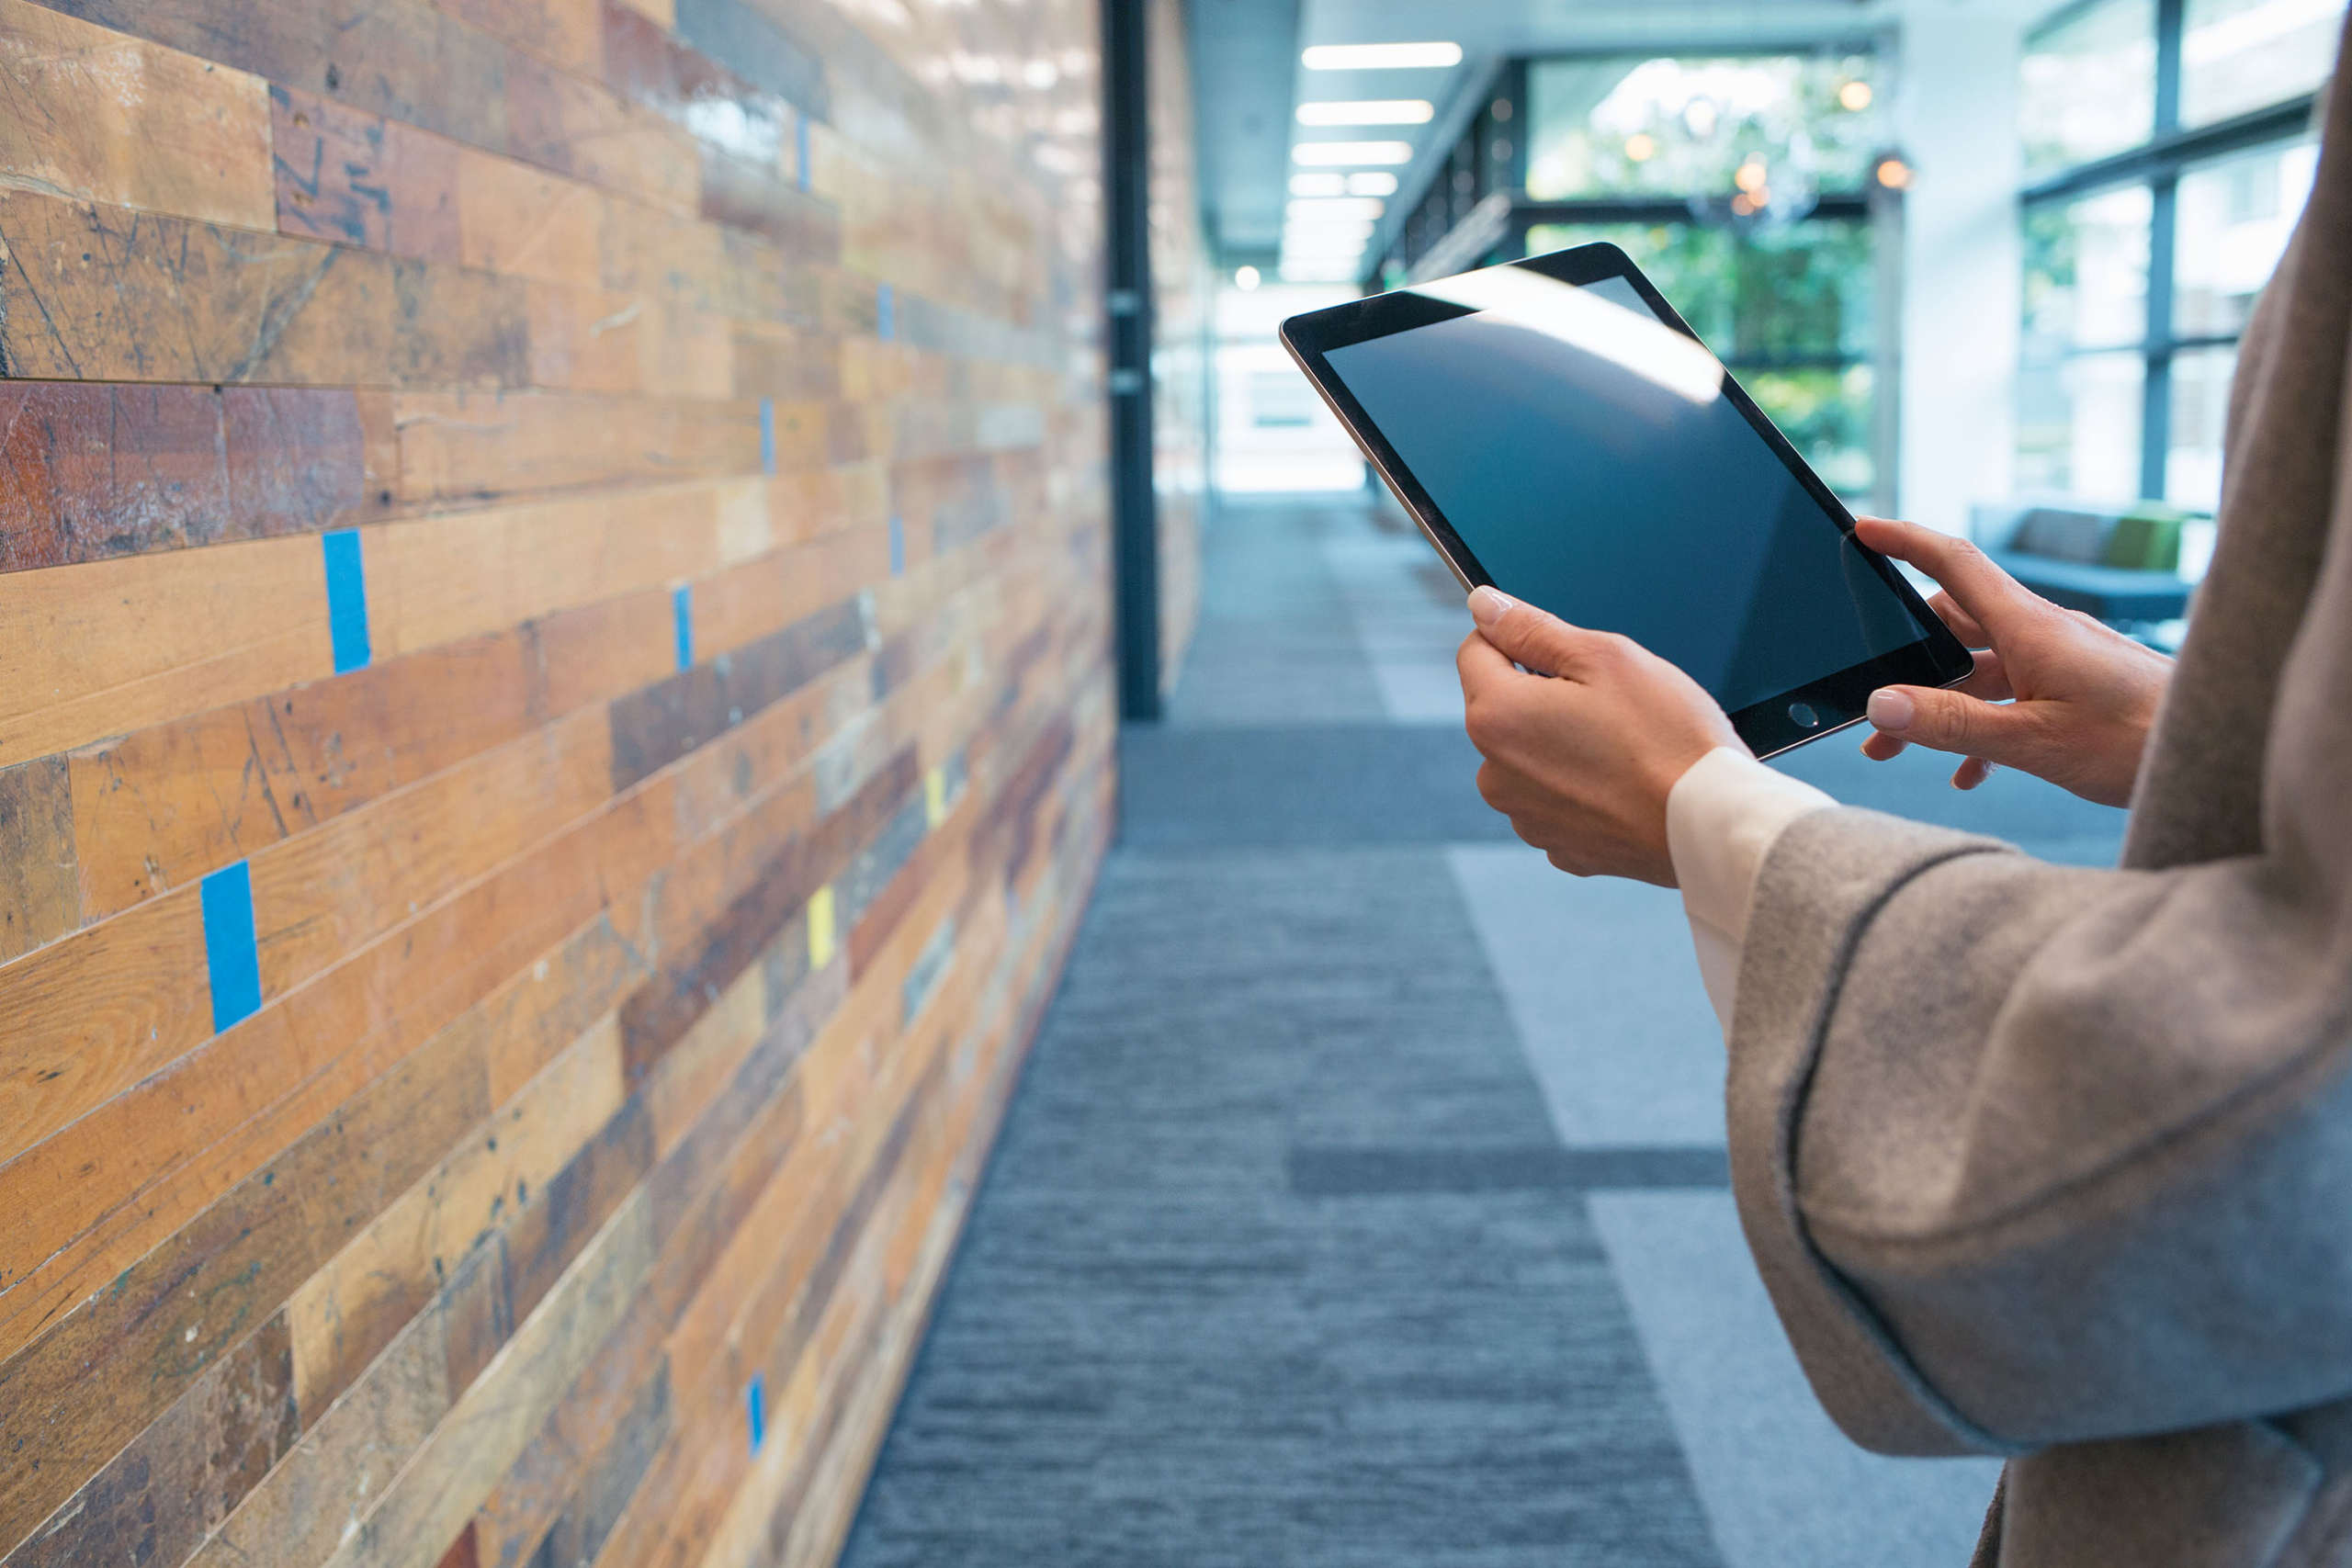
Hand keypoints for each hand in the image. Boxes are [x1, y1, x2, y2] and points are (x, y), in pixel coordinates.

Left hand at [1457, 586, 1742, 885]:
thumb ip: (1531, 628)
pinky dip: (1583, 787)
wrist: (1713, 822)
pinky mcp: (1559, 847)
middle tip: (1607, 702)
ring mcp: (1525, 817)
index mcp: (1496, 718)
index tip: (1560, 650)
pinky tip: (1624, 784)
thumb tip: (1483, 606)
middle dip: (1543, 694)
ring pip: (1530, 757)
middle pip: (1503, 708)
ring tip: (1621, 746)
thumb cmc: (1668, 737)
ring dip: (1562, 743)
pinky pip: (1558, 800)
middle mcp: (1494, 774)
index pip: (1475, 652)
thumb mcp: (1603, 657)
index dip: (1517, 638)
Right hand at [1853, 517, 2173, 806]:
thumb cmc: (2140, 741)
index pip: (1954, 564)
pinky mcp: (2076, 686)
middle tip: (1865, 688)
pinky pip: (2011, 695)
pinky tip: (1967, 772)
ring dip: (1937, 701)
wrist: (2219, 750)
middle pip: (1956, 621)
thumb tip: (1881, 706)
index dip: (1905, 542)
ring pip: (1979, 667)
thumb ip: (1953, 723)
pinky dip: (1979, 726)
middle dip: (1905, 653)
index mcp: (2030, 627)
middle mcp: (2042, 632)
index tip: (1862, 529)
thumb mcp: (2033, 740)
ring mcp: (2060, 658)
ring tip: (1896, 747)